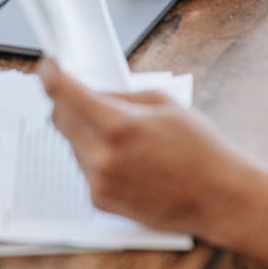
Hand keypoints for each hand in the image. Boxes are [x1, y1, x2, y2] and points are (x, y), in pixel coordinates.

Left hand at [37, 58, 257, 244]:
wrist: (219, 198)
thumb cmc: (200, 149)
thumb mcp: (164, 104)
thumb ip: (121, 94)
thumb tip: (91, 90)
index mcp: (117, 125)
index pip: (63, 93)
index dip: (50, 75)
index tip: (48, 66)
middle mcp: (101, 156)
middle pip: (59, 119)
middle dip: (67, 102)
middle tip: (85, 96)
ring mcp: (99, 182)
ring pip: (71, 144)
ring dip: (84, 132)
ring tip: (124, 137)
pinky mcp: (101, 202)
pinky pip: (84, 168)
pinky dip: (95, 157)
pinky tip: (127, 160)